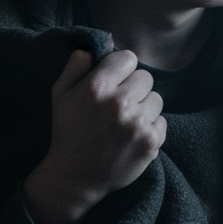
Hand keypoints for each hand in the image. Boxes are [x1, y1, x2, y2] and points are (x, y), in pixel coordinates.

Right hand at [23, 49, 165, 223]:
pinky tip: (132, 137)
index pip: (128, 58)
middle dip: (134, 88)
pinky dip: (151, 128)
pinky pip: (162, 122)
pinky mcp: (151, 142)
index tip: (115, 81)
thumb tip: (94, 47)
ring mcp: (137, 124)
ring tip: (126, 122)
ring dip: (144, 108)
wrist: (75, 177)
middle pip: (146, 78)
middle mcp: (119, 103)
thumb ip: (75, 66)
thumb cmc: (68, 132)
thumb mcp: (60, 95)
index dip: (122, 69)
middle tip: (119, 105)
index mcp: (97, 87)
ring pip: (156, 99)